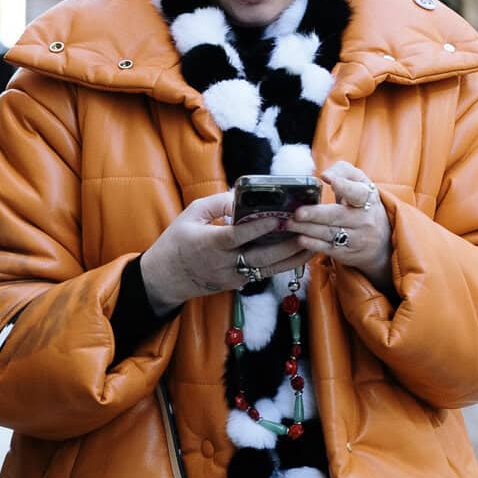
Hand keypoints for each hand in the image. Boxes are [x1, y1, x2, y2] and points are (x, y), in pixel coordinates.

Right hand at [139, 193, 312, 313]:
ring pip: (268, 269)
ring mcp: (232, 277)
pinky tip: (299, 253)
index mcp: (209, 244)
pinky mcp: (237, 283)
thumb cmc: (176, 242)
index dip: (259, 227)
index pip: (238, 235)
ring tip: (314, 243)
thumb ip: (216, 202)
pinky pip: (264, 273)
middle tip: (307, 229)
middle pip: (261, 256)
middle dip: (287, 244)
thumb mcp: (190, 214)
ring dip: (293, 258)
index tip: (278, 217)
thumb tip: (241, 194)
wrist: (164, 279)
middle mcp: (223, 263)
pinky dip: (282, 263)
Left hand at [289, 162, 393, 293]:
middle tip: (297, 212)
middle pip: (338, 215)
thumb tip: (326, 175)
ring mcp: (356, 238)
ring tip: (290, 223)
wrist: (382, 243)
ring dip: (307, 229)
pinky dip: (312, 244)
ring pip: (330, 233)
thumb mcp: (361, 186)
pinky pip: (328, 248)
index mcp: (367, 198)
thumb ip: (344, 172)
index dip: (343, 185)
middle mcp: (364, 219)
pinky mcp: (347, 254)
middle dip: (315, 214)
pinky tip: (300, 238)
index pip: (357, 191)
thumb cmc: (363, 207)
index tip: (327, 179)